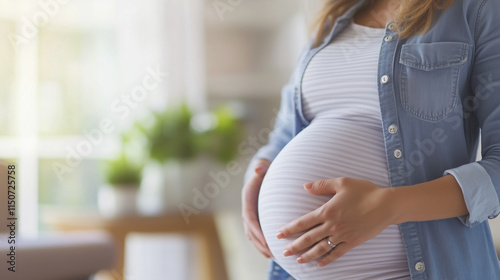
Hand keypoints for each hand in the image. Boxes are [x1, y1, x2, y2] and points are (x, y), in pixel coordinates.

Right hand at [242, 159, 271, 257]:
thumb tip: (259, 169)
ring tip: (273, 256)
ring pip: (252, 235)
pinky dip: (263, 244)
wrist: (259, 171)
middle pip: (250, 231)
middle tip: (271, 253)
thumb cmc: (263, 169)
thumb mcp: (262, 167)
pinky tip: (272, 252)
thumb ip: (261, 168)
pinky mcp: (256, 219)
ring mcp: (250, 215)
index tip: (266, 241)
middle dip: (260, 243)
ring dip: (261, 247)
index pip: (250, 218)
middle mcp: (247, 209)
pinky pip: (257, 234)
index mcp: (247, 199)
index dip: (257, 230)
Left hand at [277, 177, 395, 265]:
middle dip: (294, 246)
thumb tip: (304, 186)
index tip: (279, 234)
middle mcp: (332, 226)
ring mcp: (342, 235)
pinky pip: (337, 253)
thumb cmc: (364, 191)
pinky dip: (327, 259)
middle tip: (283, 252)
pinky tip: (320, 264)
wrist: (386, 205)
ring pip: (320, 248)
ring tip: (298, 260)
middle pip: (308, 238)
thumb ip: (321, 185)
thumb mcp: (342, 183)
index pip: (303, 222)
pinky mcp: (353, 242)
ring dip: (307, 255)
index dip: (289, 229)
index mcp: (327, 211)